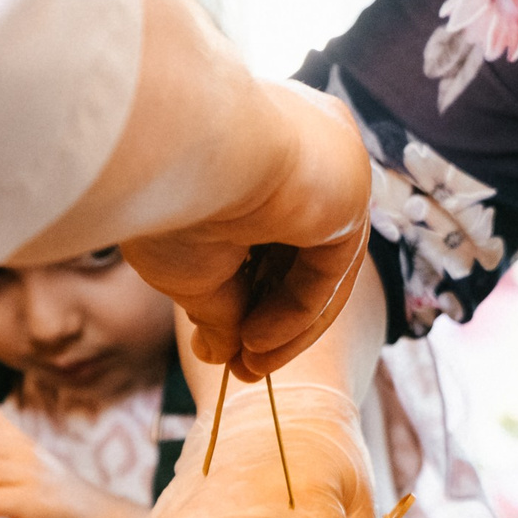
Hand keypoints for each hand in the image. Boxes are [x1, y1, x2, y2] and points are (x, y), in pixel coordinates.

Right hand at [119, 82, 371, 379]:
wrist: (177, 149)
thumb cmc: (168, 198)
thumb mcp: (188, 266)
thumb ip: (216, 306)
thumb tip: (222, 354)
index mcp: (253, 148)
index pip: (260, 234)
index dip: (243, 297)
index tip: (220, 345)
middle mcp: (296, 149)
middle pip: (292, 254)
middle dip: (264, 319)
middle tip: (239, 368)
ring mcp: (328, 167)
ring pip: (314, 268)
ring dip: (282, 328)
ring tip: (246, 368)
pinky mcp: (349, 194)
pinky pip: (327, 270)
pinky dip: (297, 314)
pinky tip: (256, 343)